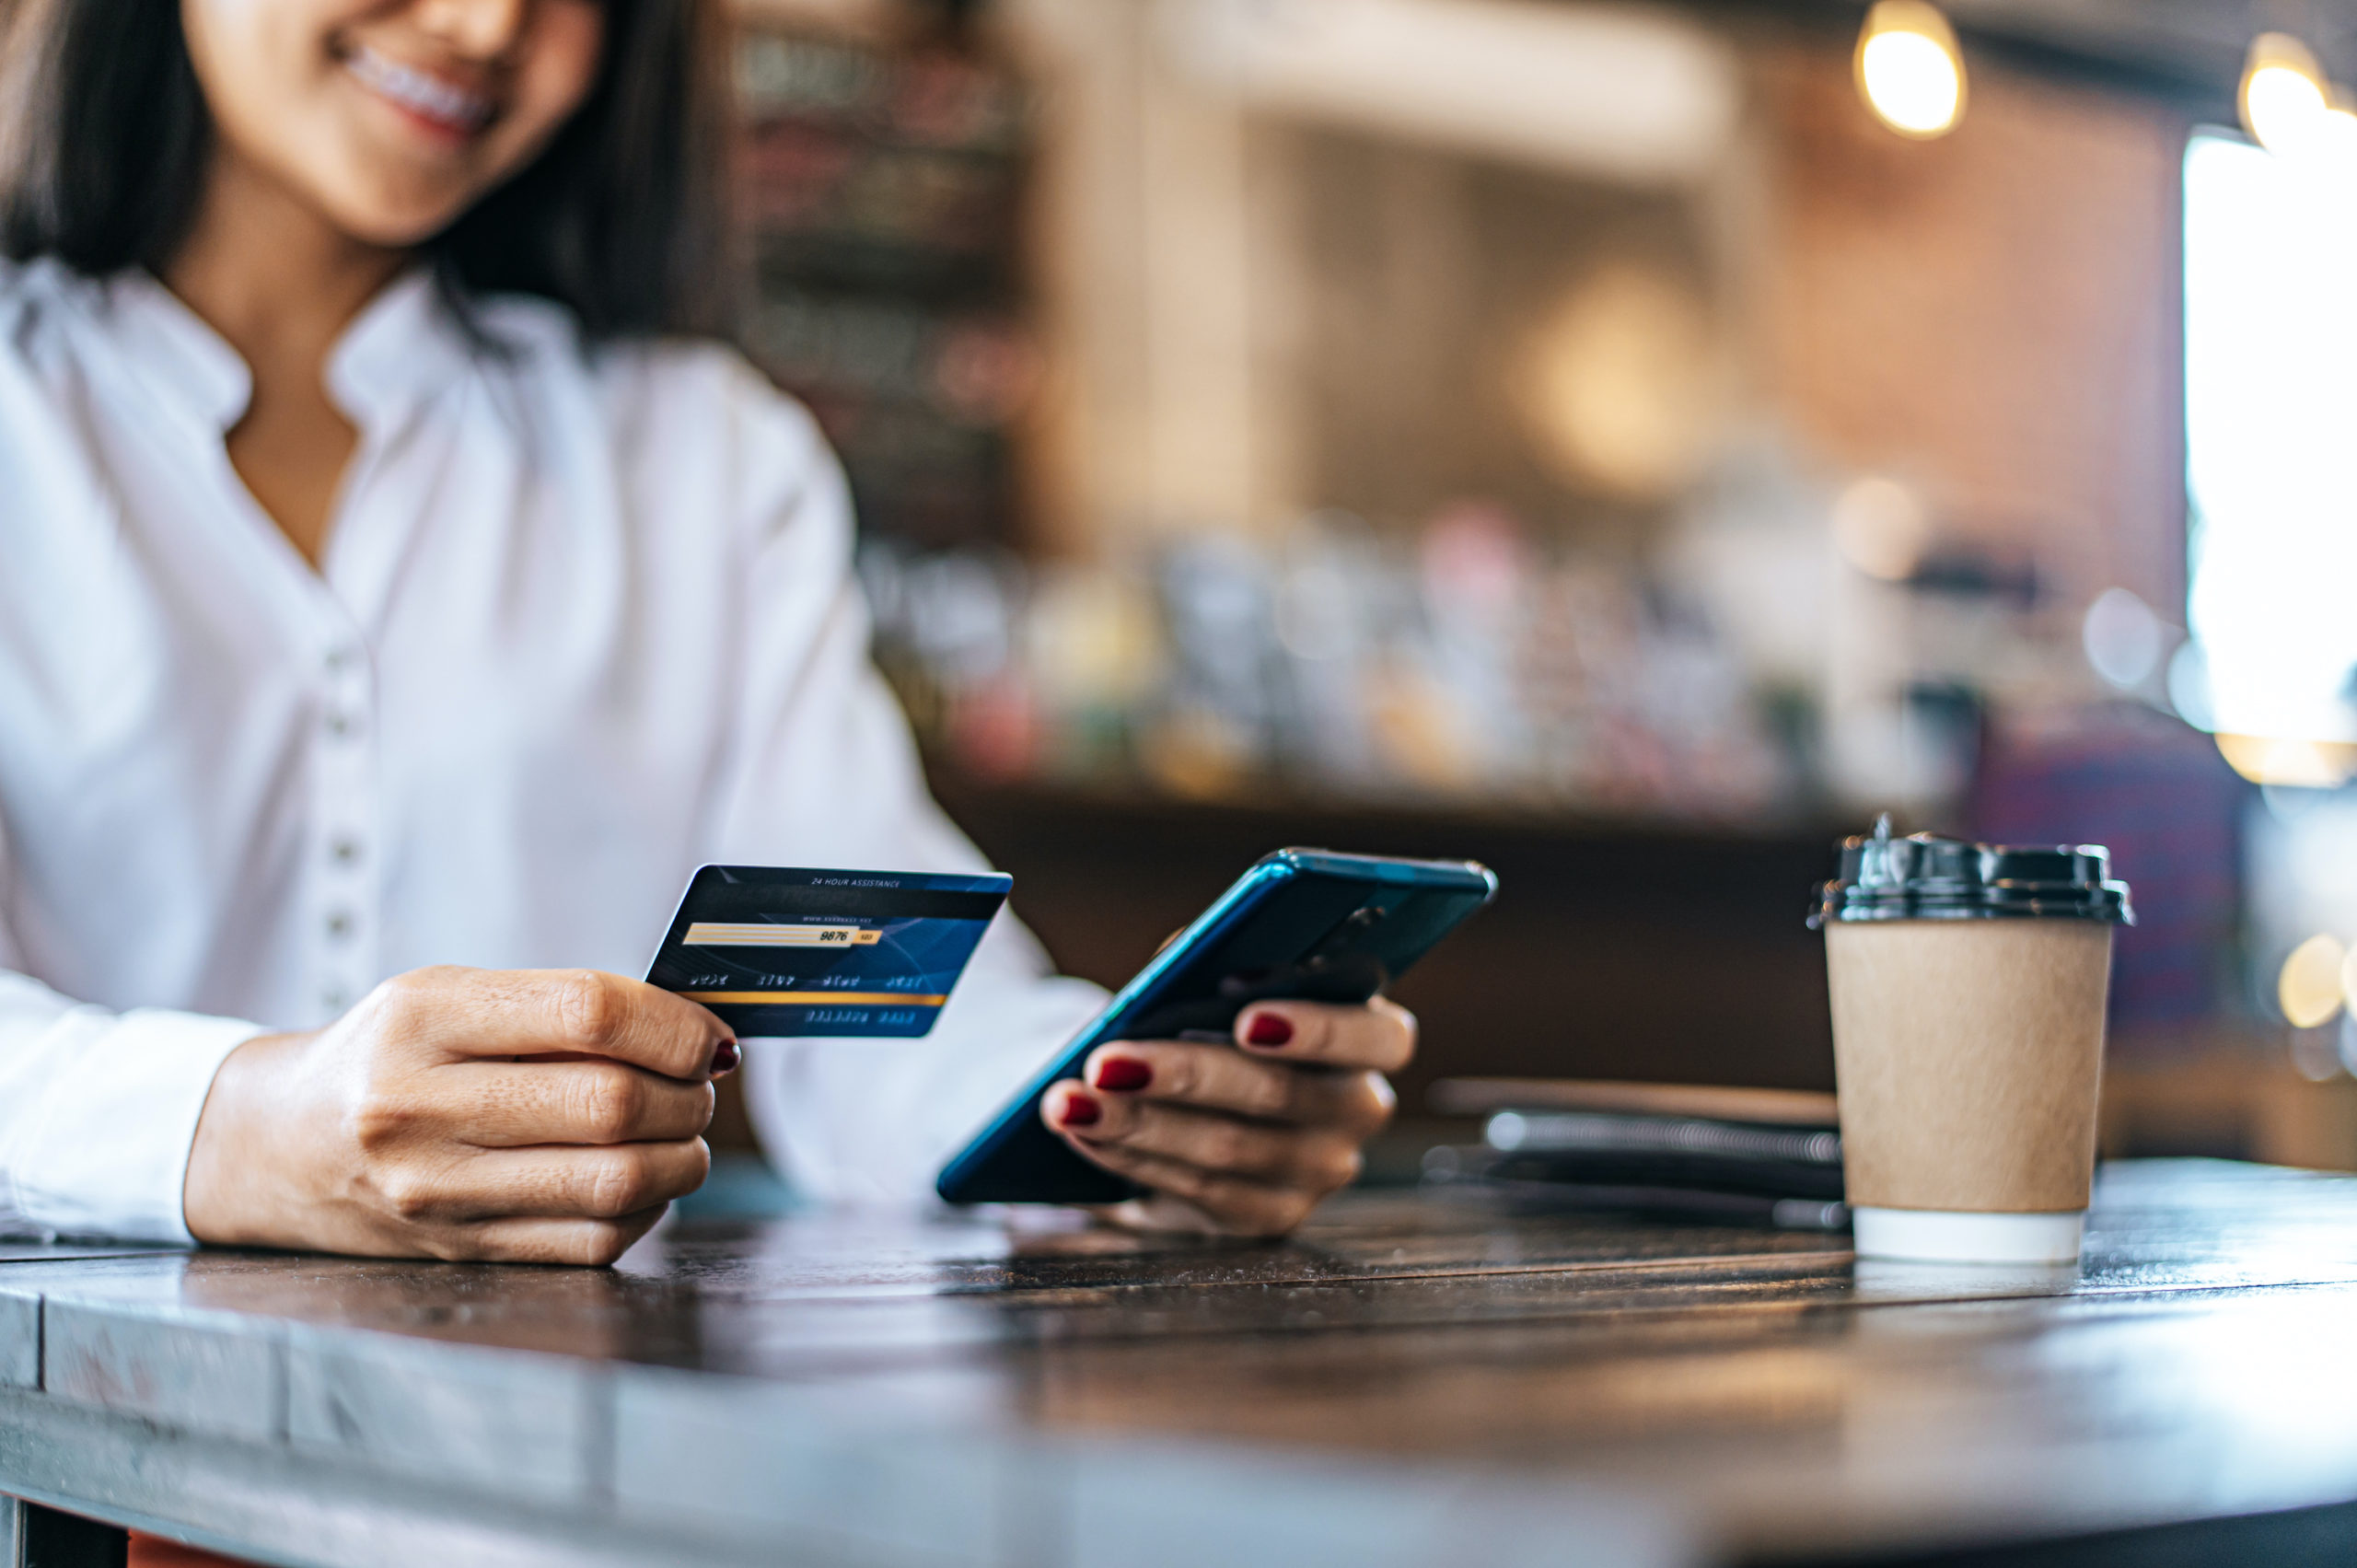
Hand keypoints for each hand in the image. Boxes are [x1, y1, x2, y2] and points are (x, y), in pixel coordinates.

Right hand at [184, 967, 732, 1264]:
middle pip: (610, 1103)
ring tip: (681, 1133)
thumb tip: (699, 1032)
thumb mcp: (446, 997)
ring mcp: (436, 1192)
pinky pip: (593, 1242)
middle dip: (687, 1095)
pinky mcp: (460, 1252)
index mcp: (423, 1018)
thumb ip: (562, 1005)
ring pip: (615, 1182)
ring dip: (682, 1157)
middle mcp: (419, 1108)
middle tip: (699, 1085)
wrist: (277, 1146)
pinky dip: (645, 1210)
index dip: (675, 1025)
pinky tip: (641, 1180)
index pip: (589, 1013)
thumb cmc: (387, 1056)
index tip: (707, 1035)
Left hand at [1038, 998, 1413, 1236]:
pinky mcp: (1269, 1213)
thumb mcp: (1219, 976)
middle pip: (1284, 1096)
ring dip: (1139, 1122)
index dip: (1320, 1029)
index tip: (1245, 1016)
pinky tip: (1084, 1130)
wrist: (1175, 1075)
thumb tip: (1183, 963)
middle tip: (1108, 1060)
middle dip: (1186, 1075)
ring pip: (1229, 1148)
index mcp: (1374, 1036)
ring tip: (1070, 1099)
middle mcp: (1358, 1107)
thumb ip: (1220, 964)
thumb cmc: (1207, 1007)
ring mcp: (1318, 1170)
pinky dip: (1133, 1154)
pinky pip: (1200, 1189)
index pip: (1381, 1037)